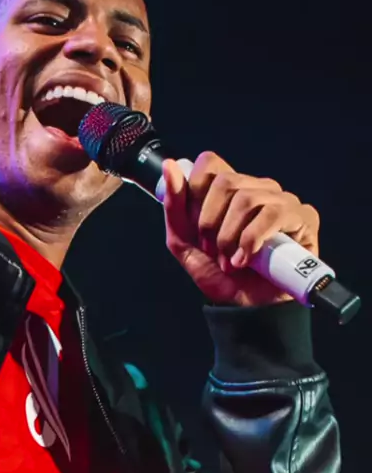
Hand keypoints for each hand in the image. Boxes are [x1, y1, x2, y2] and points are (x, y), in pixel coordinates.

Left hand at [162, 152, 319, 306]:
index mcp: (230, 190)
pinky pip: (273, 213)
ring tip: (230, 260)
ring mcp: (281, 200)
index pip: (210, 163)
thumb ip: (174, 207)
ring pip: (246, 197)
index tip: (195, 226)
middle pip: (225, 182)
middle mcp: (257, 188)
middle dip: (210, 223)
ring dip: (230, 236)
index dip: (196, 192)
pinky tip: (247, 260)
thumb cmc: (221, 275)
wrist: (248, 308)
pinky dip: (252, 239)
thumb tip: (169, 166)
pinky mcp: (303, 217)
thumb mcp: (185, 244)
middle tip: (212, 251)